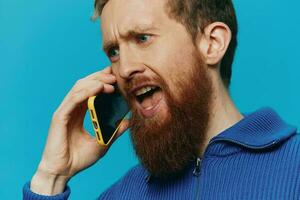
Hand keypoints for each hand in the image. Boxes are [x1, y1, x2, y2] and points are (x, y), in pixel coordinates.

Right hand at [30, 67, 129, 194]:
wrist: (63, 172)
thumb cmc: (80, 158)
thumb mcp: (104, 142)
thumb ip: (115, 130)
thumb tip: (129, 121)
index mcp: (80, 113)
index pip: (91, 91)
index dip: (102, 81)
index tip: (116, 78)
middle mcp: (72, 109)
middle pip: (85, 85)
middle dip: (100, 77)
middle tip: (115, 75)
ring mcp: (65, 111)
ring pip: (79, 88)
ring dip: (96, 82)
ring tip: (110, 81)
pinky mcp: (60, 117)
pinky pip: (74, 99)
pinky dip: (86, 91)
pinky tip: (98, 88)